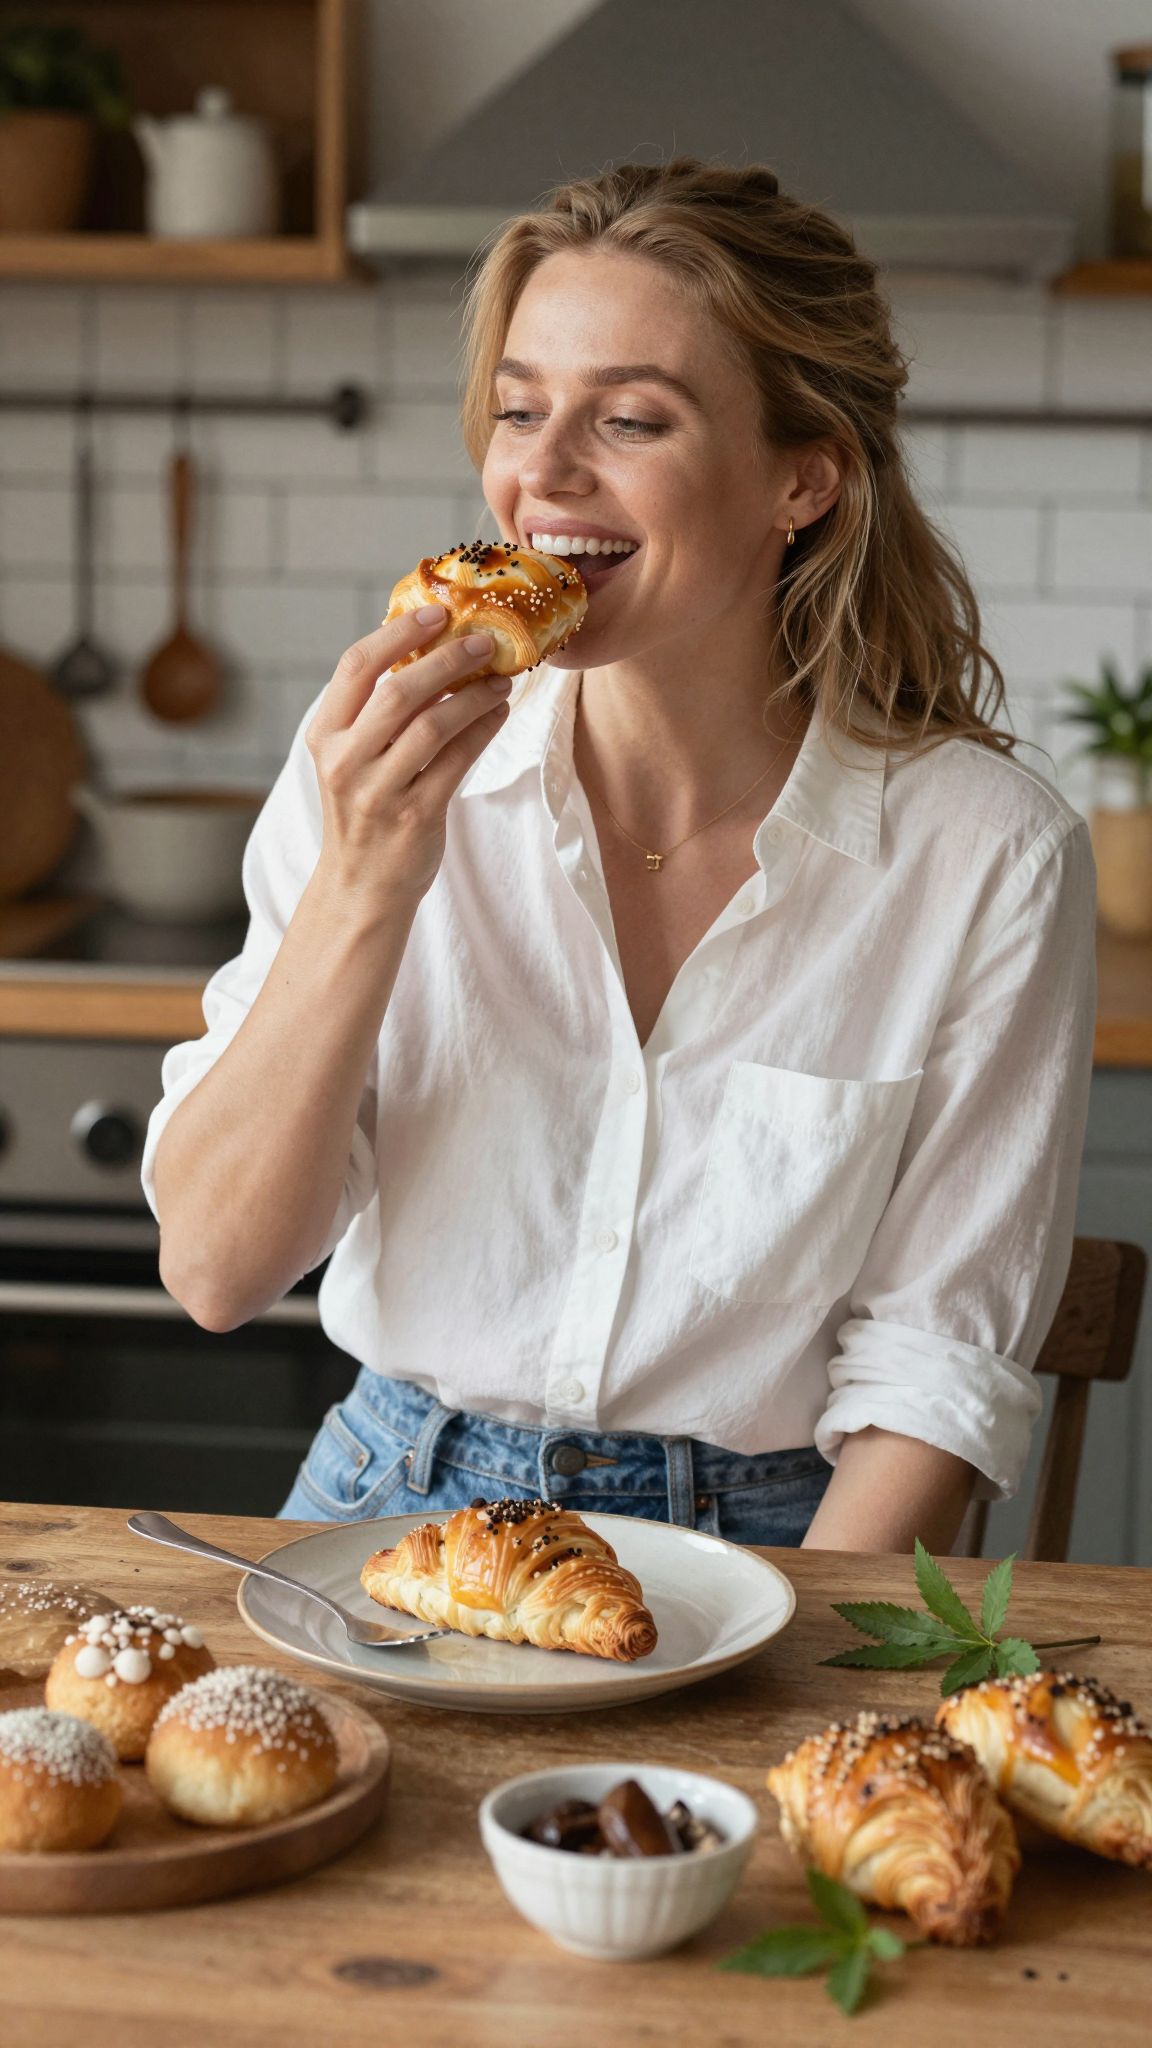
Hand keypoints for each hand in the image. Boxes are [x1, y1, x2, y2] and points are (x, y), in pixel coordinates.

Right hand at [306, 607, 511, 909]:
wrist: (363, 886)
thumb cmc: (365, 812)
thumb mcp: (353, 758)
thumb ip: (377, 712)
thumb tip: (432, 651)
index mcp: (325, 735)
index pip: (356, 666)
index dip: (398, 633)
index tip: (437, 612)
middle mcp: (345, 760)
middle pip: (400, 691)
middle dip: (448, 659)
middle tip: (484, 641)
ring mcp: (378, 790)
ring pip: (434, 724)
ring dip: (475, 695)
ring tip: (502, 680)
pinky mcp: (415, 815)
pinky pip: (458, 760)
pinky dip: (484, 730)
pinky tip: (499, 714)